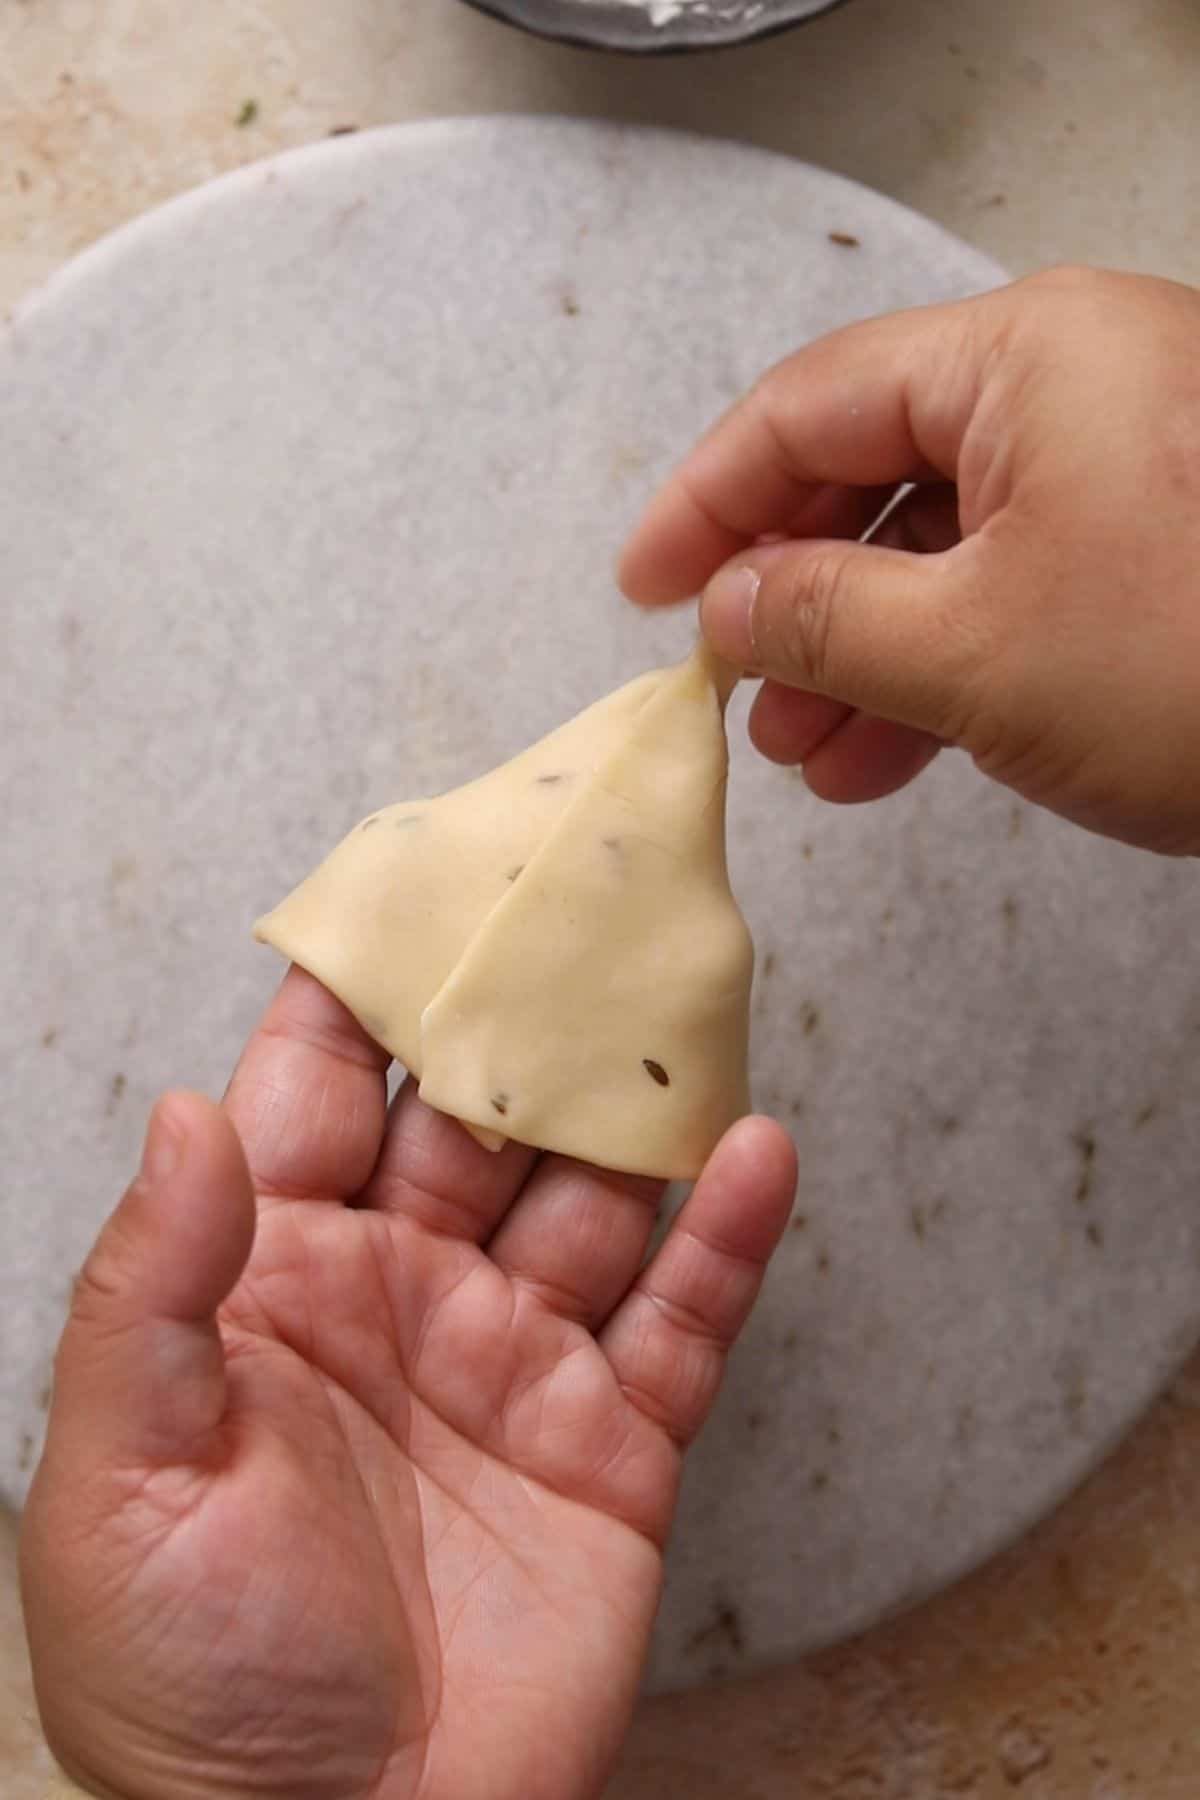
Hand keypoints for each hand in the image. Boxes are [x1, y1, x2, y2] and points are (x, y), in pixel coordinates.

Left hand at [21, 969, 794, 1799]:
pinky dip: (729, 1236)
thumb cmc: (195, 1690)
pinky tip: (757, 1151)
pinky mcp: (611, 1445)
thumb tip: (187, 1109)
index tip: (413, 878)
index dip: (363, 985)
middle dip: (524, 1012)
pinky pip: (684, 1319)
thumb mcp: (121, 1482)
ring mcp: (514, 1364)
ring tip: (685, 997)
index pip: (319, 1088)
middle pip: (479, 1114)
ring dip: (636, 1102)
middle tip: (579, 902)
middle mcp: (403, 1296)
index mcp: (275, 1280)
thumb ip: (152, 1288)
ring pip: (594, 1193)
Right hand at [620, 266, 1199, 855]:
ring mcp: (1122, 463)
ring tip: (804, 751)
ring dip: (859, 653)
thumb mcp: (973, 651)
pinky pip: (1011, 584)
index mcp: (1026, 357)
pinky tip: (886, 754)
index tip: (644, 585)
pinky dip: (941, 667)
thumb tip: (727, 603)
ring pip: (940, 544)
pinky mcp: (1156, 541)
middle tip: (729, 684)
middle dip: (789, 595)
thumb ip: (819, 616)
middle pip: (872, 471)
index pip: (810, 406)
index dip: (705, 501)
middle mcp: (1073, 383)